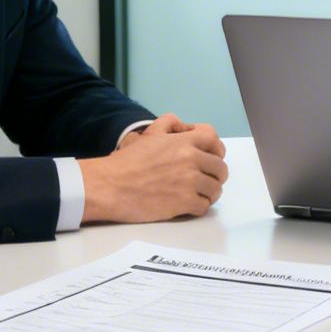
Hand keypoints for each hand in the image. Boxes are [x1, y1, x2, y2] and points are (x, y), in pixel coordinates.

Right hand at [80, 115, 227, 223]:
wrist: (110, 186)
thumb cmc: (126, 162)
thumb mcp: (148, 135)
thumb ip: (168, 124)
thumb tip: (183, 125)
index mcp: (183, 142)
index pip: (214, 141)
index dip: (216, 150)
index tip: (211, 158)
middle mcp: (191, 159)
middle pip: (220, 168)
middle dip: (214, 175)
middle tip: (204, 180)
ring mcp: (189, 182)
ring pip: (215, 189)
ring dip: (208, 193)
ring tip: (197, 194)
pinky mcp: (184, 203)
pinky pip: (204, 206)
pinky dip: (198, 207)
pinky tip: (188, 206)